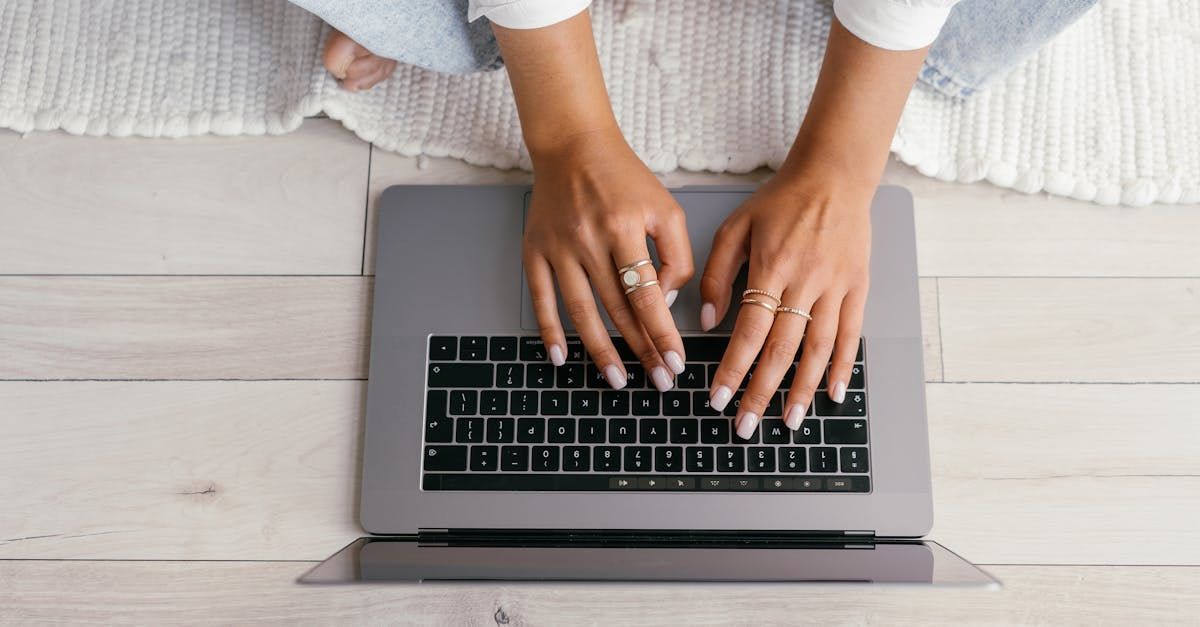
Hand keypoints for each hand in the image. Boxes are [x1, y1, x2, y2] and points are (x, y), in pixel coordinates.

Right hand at [523, 128, 693, 390]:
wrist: (573, 146)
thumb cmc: (623, 178)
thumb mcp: (665, 207)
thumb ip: (677, 254)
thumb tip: (665, 300)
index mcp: (624, 227)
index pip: (646, 295)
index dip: (661, 333)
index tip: (674, 362)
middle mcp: (588, 239)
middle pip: (617, 309)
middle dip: (640, 349)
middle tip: (657, 380)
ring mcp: (558, 247)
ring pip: (581, 311)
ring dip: (599, 350)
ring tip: (616, 379)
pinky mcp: (534, 250)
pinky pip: (541, 298)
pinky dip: (549, 330)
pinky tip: (561, 357)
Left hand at [700, 173, 870, 437]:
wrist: (834, 176)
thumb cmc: (779, 200)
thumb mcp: (734, 227)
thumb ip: (716, 273)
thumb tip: (705, 320)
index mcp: (770, 267)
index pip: (748, 331)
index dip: (733, 369)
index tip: (718, 398)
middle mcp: (805, 281)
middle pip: (781, 349)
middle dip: (761, 392)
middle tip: (745, 426)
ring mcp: (835, 286)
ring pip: (818, 348)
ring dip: (802, 389)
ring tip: (788, 422)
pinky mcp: (857, 287)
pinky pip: (851, 334)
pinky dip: (843, 367)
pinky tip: (834, 394)